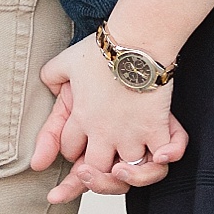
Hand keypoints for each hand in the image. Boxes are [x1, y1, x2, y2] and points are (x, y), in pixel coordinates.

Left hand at [31, 34, 187, 201]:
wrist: (136, 39)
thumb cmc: (104, 49)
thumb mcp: (68, 60)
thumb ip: (52, 74)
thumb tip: (47, 83)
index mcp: (80, 117)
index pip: (69, 149)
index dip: (71, 151)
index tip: (79, 147)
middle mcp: (103, 132)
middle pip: (93, 168)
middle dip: (91, 174)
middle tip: (95, 170)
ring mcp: (130, 133)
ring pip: (126, 170)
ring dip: (127, 173)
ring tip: (122, 169)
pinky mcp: (155, 128)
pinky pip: (164, 155)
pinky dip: (166, 158)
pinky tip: (159, 155)